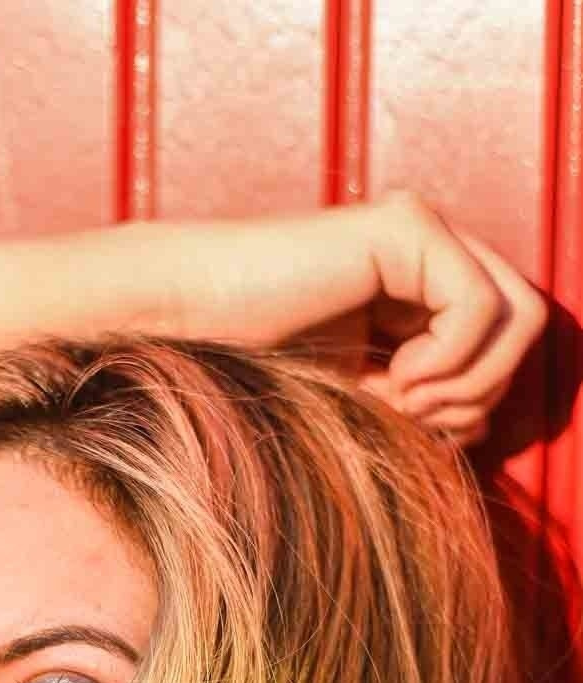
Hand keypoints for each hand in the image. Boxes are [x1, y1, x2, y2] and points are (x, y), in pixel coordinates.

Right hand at [151, 188, 547, 449]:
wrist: (185, 325)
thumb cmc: (254, 367)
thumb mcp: (358, 400)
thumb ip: (421, 407)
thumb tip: (484, 424)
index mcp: (419, 284)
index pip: (506, 341)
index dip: (476, 401)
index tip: (410, 426)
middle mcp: (430, 247)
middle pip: (526, 326)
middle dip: (481, 394)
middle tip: (410, 417)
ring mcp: (422, 230)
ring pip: (520, 315)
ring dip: (468, 382)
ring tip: (401, 399)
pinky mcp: (406, 228)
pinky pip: (478, 309)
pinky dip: (448, 361)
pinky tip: (395, 375)